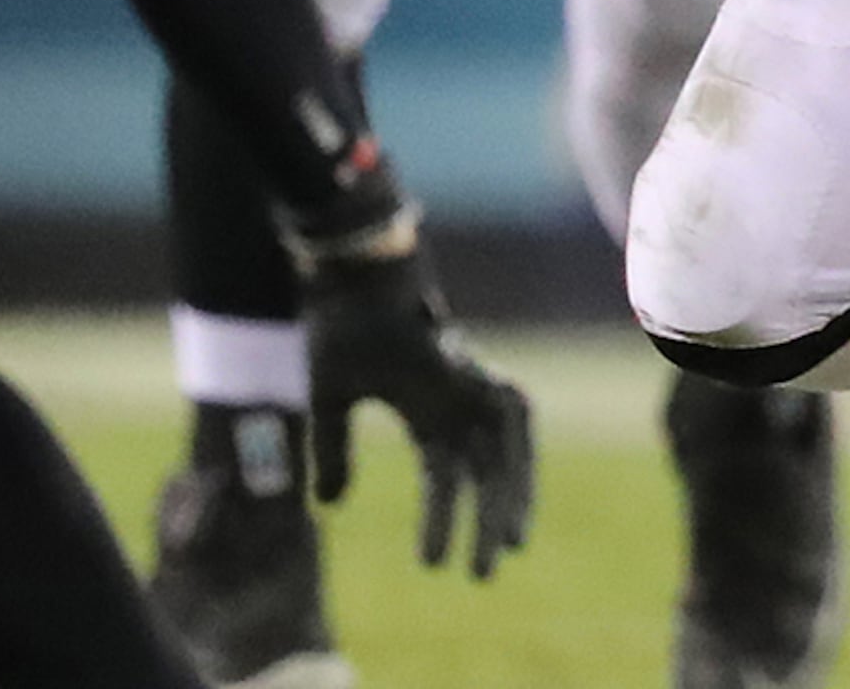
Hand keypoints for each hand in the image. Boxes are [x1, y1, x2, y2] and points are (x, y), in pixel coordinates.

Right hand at [299, 238, 535, 578]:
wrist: (352, 274)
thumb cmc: (340, 328)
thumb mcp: (330, 401)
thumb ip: (333, 451)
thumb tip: (328, 509)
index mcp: (426, 414)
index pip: (443, 480)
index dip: (441, 522)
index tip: (433, 566)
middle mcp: (456, 403)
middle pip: (486, 474)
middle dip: (489, 522)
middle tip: (485, 575)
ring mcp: (471, 384)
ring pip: (506, 452)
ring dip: (511, 495)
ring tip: (509, 544)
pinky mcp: (476, 368)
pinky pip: (513, 413)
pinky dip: (520, 447)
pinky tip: (516, 482)